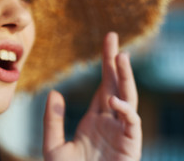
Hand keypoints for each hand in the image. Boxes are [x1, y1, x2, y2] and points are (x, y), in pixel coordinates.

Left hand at [43, 32, 141, 160]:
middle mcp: (110, 121)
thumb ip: (52, 120)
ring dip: (125, 78)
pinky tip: (113, 100)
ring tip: (121, 56)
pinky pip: (131, 123)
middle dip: (116, 62)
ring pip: (127, 98)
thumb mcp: (53, 146)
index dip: (106, 64)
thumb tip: (55, 92)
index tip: (107, 42)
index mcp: (95, 118)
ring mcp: (121, 132)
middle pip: (116, 85)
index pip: (104, 85)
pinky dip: (125, 111)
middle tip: (113, 38)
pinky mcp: (130, 146)